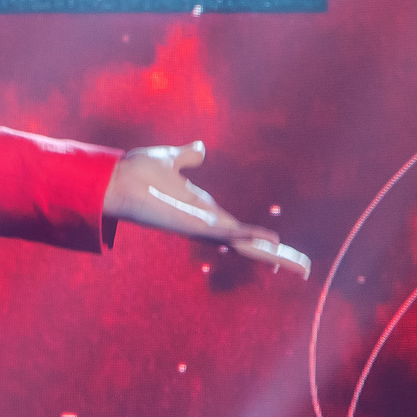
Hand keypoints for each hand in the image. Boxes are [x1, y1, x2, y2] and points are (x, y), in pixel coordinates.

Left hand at [103, 141, 309, 276]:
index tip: (280, 248)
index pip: (239, 228)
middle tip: (304, 268)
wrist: (112, 179)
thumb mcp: (170, 159)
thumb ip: (187, 157)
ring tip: (300, 266)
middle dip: (276, 255)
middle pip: (248, 243)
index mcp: (203, 210)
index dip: (261, 240)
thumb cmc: (135, 172)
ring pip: (243, 244)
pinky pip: (224, 234)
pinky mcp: (191, 225)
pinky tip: (270, 241)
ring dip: (272, 254)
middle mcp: (205, 222)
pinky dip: (247, 236)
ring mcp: (200, 226)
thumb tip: (200, 148)